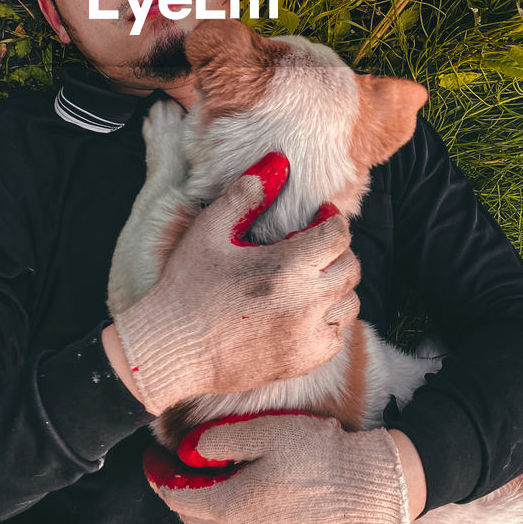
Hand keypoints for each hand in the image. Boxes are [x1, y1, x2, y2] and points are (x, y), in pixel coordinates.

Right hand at [111, 153, 360, 414]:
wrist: (172, 349)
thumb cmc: (188, 286)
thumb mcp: (210, 230)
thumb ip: (246, 193)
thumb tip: (279, 162)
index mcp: (285, 268)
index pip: (338, 235)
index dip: (331, 220)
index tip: (316, 217)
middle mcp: (306, 304)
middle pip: (350, 266)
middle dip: (336, 249)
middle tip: (311, 245)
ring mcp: (307, 337)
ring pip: (350, 302)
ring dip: (336, 284)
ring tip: (309, 276)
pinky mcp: (303, 361)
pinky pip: (338, 335)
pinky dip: (330, 318)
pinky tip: (304, 309)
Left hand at [143, 411, 410, 523]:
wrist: (372, 492)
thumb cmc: (319, 456)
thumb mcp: (265, 432)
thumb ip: (220, 438)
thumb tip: (188, 446)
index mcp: (230, 508)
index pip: (175, 497)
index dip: (157, 475)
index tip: (151, 455)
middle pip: (192, 518)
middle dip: (176, 491)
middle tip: (173, 463)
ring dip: (201, 507)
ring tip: (204, 477)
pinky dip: (227, 518)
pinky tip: (239, 494)